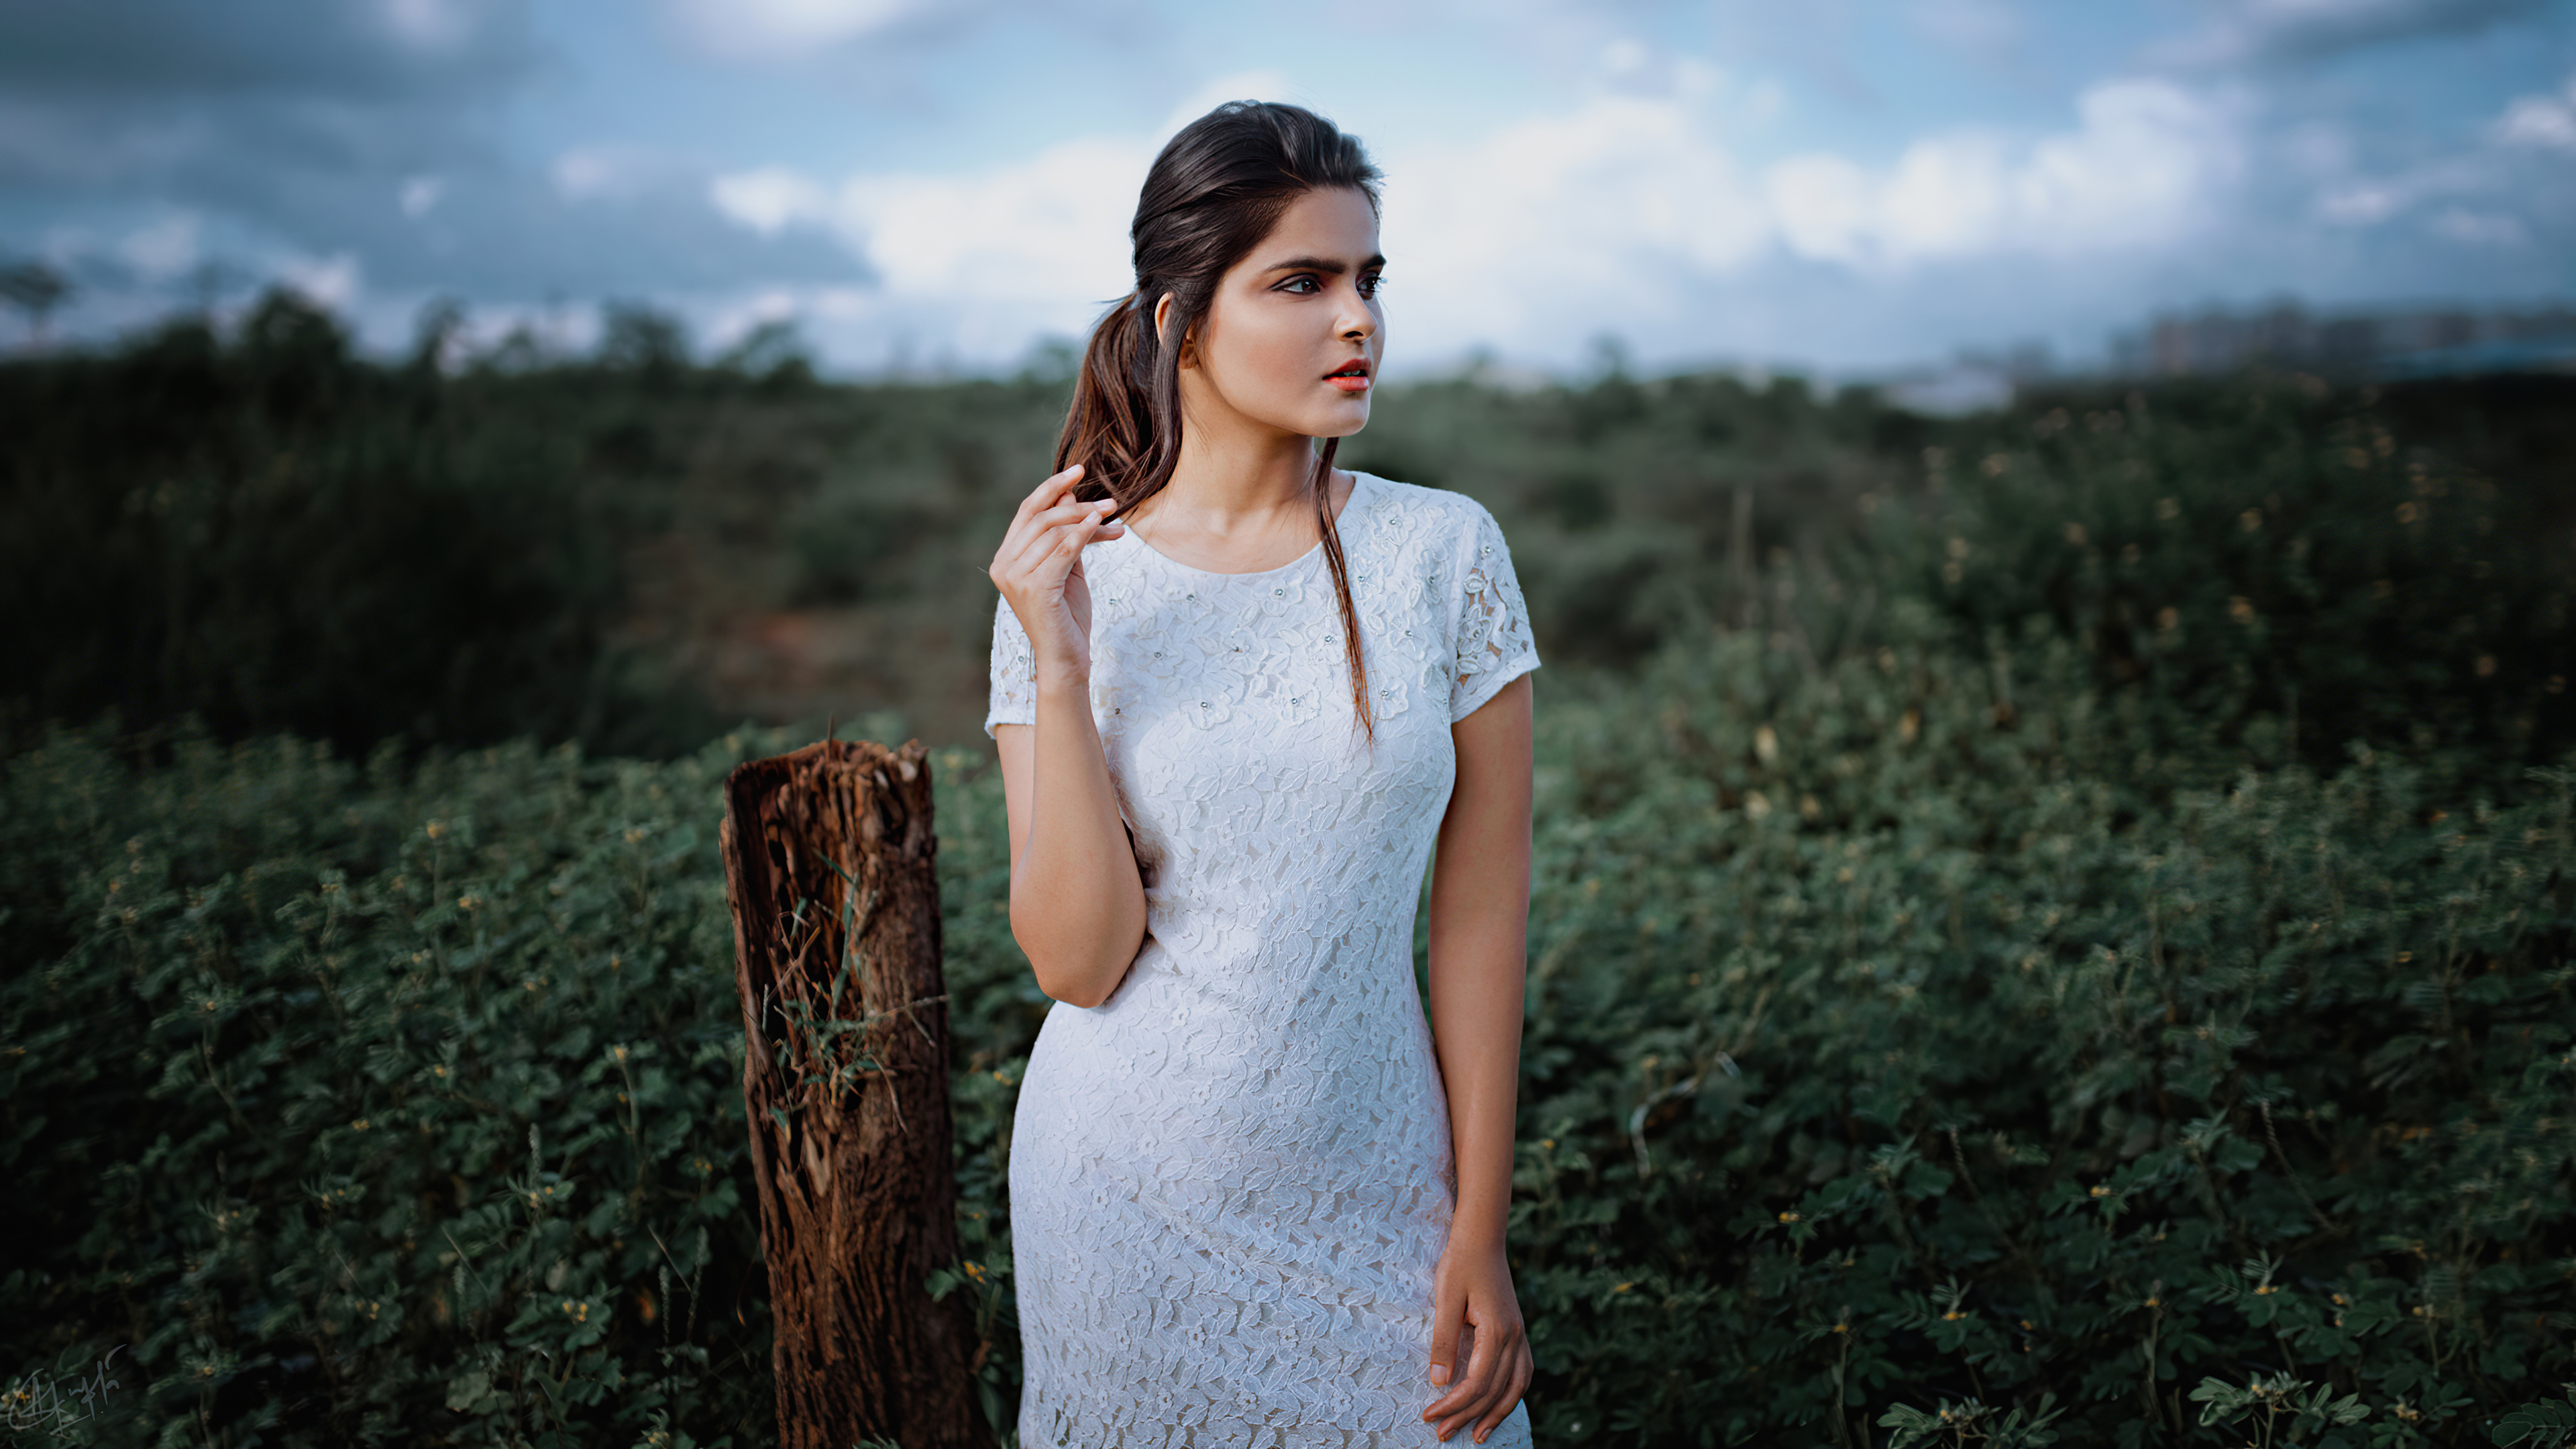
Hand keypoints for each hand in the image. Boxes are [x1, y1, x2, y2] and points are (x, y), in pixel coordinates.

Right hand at [987, 464, 1122, 684]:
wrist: (1067, 658)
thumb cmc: (1067, 615)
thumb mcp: (1067, 567)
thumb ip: (1065, 534)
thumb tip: (1069, 497)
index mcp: (1006, 558)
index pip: (1027, 511)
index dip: (1052, 487)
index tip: (1079, 470)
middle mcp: (1004, 566)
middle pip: (1041, 517)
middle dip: (1077, 504)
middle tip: (1111, 503)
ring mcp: (1016, 578)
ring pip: (1054, 532)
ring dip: (1089, 520)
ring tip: (1115, 519)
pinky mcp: (1035, 589)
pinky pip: (1063, 550)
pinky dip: (1084, 534)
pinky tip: (1103, 526)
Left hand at [1423, 1237, 1531, 1442]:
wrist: (1482, 1238)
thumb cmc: (1460, 1263)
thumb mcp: (1445, 1298)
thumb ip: (1443, 1341)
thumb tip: (1438, 1382)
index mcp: (1497, 1331)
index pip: (1476, 1382)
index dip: (1454, 1404)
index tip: (1430, 1415)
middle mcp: (1515, 1337)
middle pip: (1494, 1391)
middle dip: (1468, 1416)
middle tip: (1442, 1434)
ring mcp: (1520, 1335)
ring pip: (1516, 1387)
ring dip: (1497, 1414)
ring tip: (1478, 1435)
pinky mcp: (1518, 1332)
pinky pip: (1522, 1373)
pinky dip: (1512, 1395)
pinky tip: (1499, 1406)